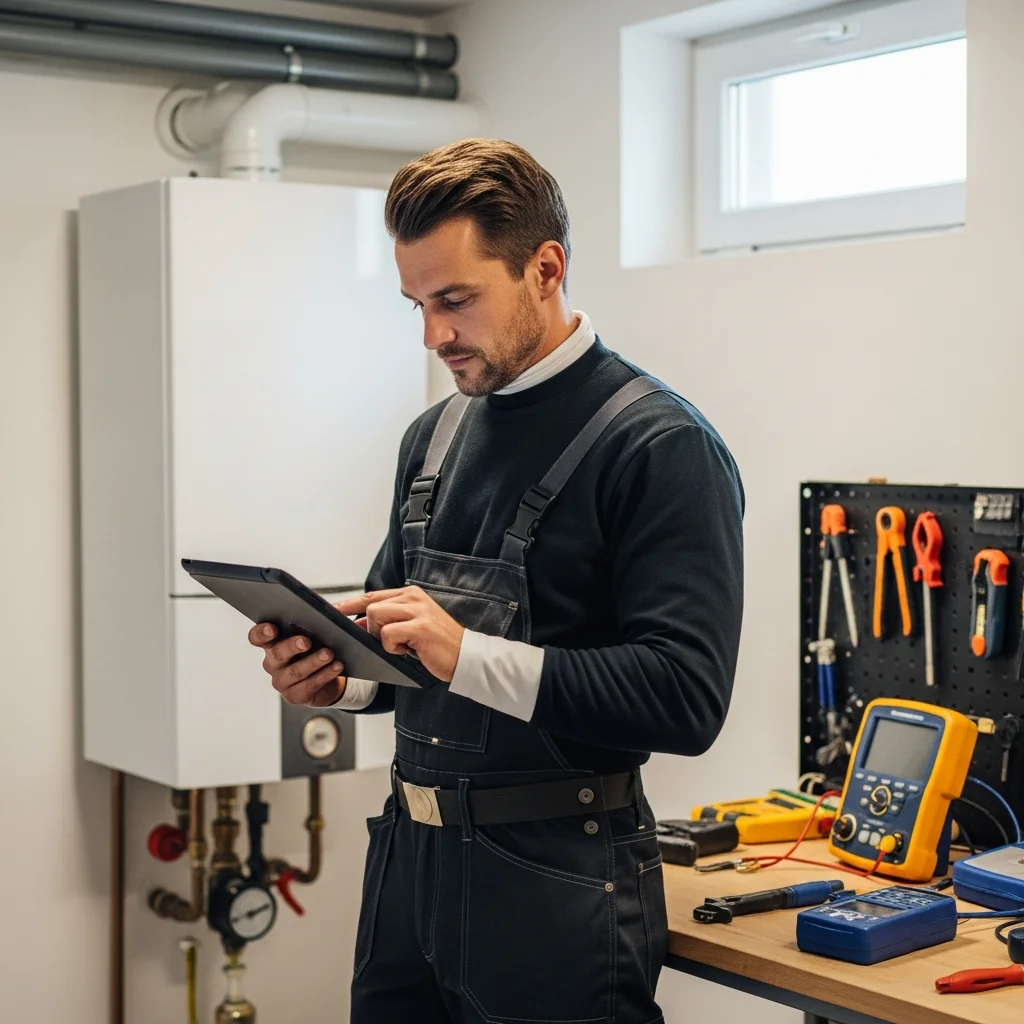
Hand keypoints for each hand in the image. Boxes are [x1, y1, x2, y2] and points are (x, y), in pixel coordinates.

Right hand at [248, 623, 345, 706]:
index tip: (272, 629)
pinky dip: (325, 674)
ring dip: (313, 661)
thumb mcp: (315, 634)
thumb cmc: (317, 650)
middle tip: (306, 641)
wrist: (329, 679)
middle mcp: (272, 663)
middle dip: (292, 646)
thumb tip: (336, 608)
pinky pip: (309, 685)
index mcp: (272, 644)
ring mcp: (281, 682)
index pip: (257, 637)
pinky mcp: (294, 696)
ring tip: (329, 654)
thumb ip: (318, 621)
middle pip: (277, 653)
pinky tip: (337, 666)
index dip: (261, 633)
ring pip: (295, 671)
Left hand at [334, 586, 463, 682]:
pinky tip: (409, 650)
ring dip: (383, 638)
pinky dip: (393, 647)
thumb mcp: (411, 627)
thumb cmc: (437, 644)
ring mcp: (417, 610)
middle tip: (388, 642)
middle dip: (370, 628)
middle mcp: (413, 597)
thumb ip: (388, 621)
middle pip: (371, 606)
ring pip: (376, 617)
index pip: (372, 595)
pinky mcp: (419, 627)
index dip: (350, 604)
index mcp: (410, 594)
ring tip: (403, 645)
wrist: (466, 656)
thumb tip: (357, 624)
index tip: (332, 610)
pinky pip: (387, 634)